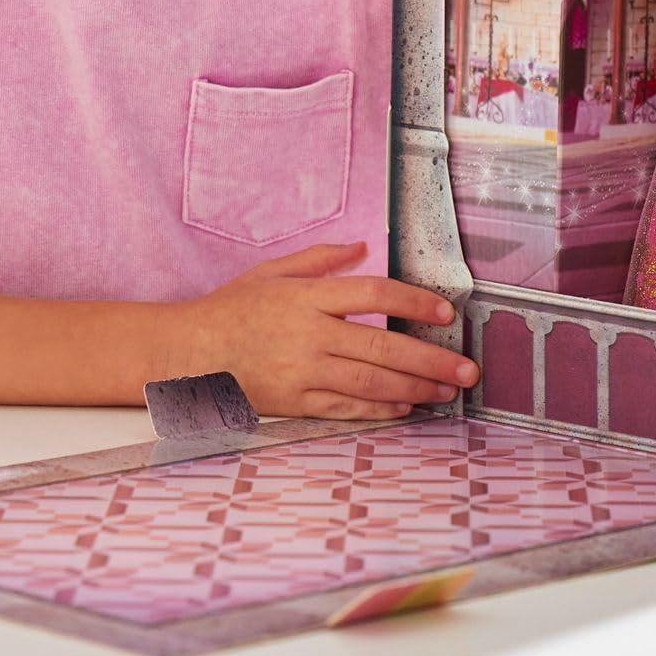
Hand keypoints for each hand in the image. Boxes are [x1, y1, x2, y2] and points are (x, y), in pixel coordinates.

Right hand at [181, 239, 478, 420]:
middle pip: (382, 344)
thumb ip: (319, 259)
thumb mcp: (271, 273)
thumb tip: (362, 246)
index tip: (445, 312)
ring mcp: (303, 371)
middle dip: (431, 358)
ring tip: (448, 389)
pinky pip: (346, 407)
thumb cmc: (230, 309)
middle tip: (467, 367)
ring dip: (416, 387)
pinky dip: (380, 409)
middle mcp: (309, 334)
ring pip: (371, 381)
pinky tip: (406, 407)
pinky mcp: (296, 402)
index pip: (373, 293)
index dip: (413, 302)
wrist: (187, 354)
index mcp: (307, 297)